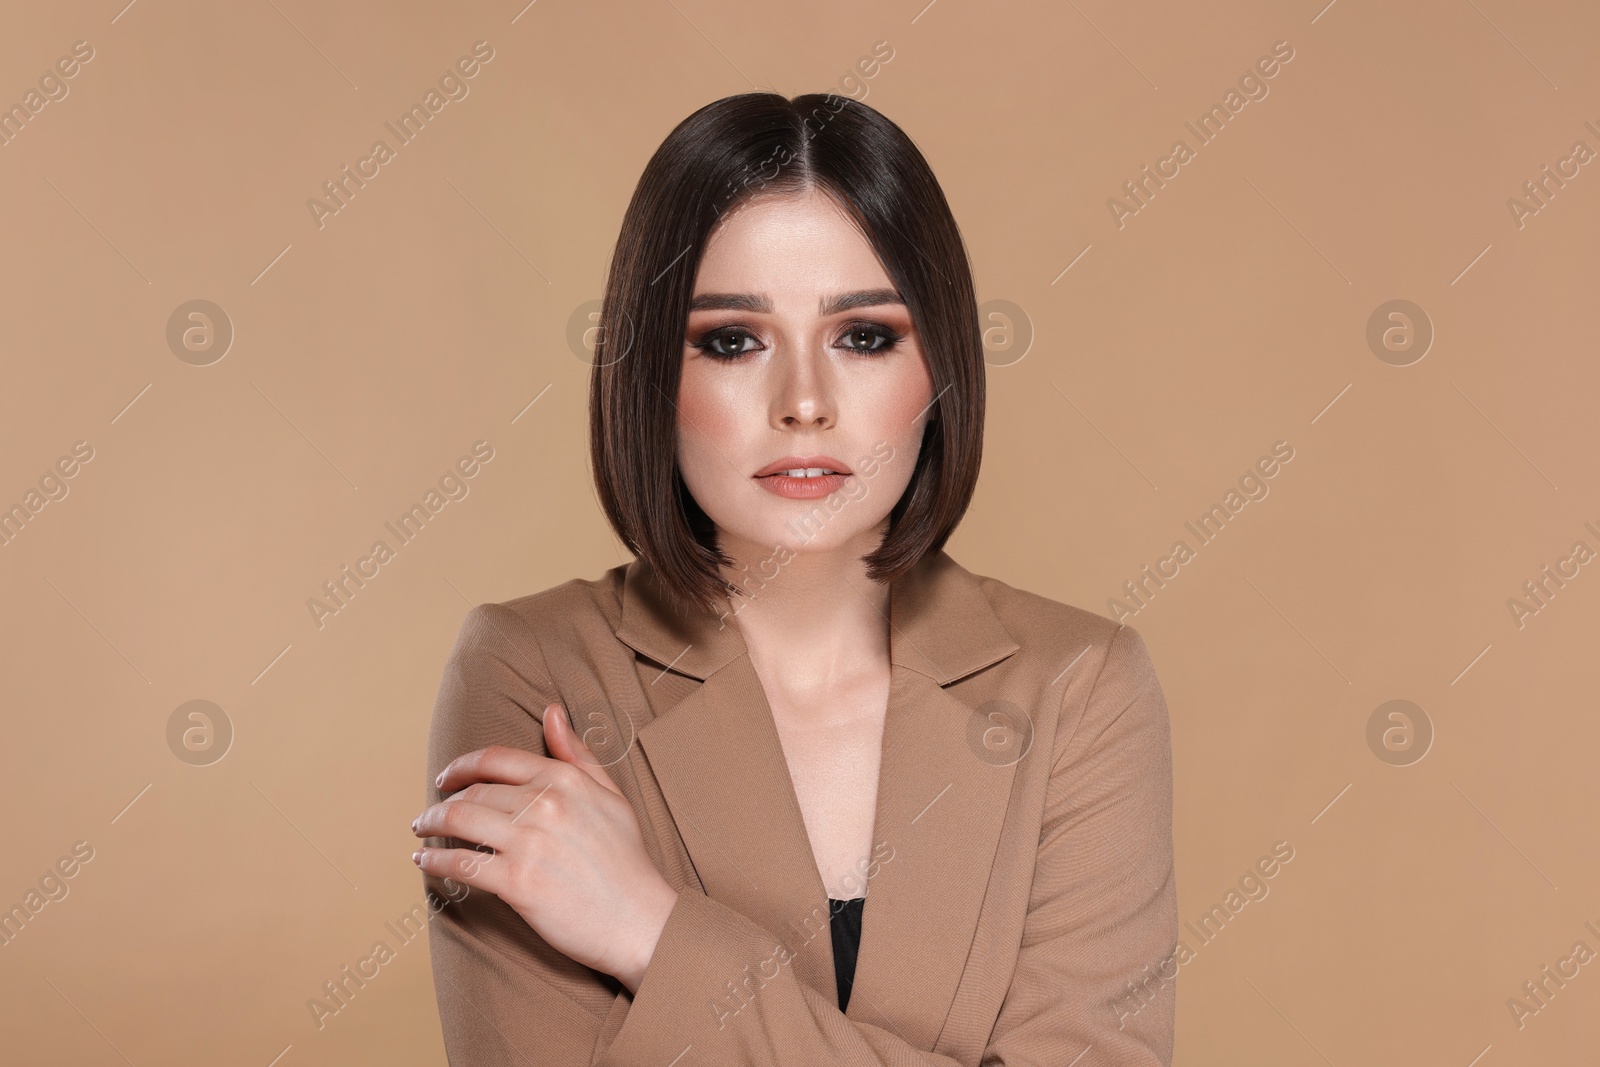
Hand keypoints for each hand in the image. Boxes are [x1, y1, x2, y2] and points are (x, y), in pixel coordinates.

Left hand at [412, 703, 678, 993]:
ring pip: (459, 820)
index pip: (496, 759)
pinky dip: (434, 861)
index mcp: (564, 780)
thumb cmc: (626, 860)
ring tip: (422, 832)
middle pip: (473, 791)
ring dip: (431, 824)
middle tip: (430, 814)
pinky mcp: (516, 883)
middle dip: (443, 801)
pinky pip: (460, 863)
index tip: (446, 777)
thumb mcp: (610, 796)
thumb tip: (551, 711)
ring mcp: (529, 843)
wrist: (640, 920)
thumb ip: (577, 754)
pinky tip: (425, 861)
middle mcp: (544, 805)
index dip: (462, 765)